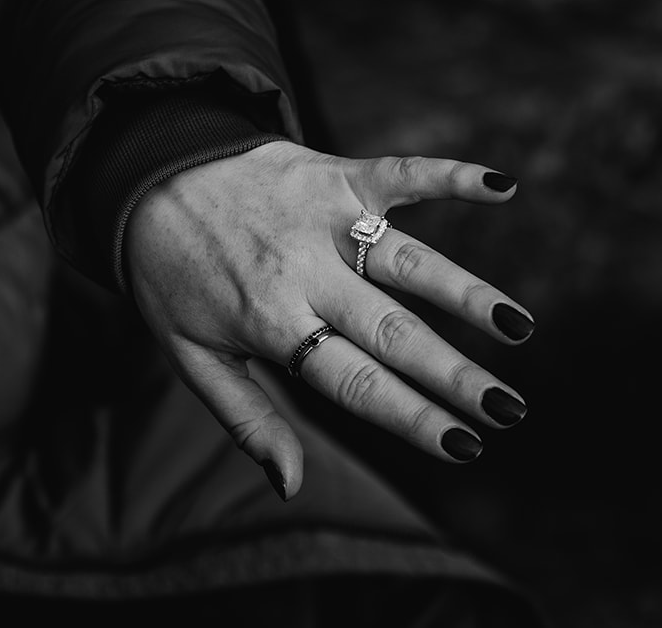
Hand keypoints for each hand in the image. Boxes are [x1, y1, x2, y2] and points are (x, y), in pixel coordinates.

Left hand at [126, 140, 533, 499]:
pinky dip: (448, 175)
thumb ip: (246, 420)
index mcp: (270, 323)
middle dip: (453, 373)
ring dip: (466, 291)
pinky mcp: (333, 173)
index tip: (465, 447)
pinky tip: (502, 188)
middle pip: (390, 330)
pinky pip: (399, 173)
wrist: (143, 174)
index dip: (410, 416)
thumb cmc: (170, 274)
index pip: (352, 381)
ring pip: (407, 259)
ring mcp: (322, 219)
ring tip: (517, 328)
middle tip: (510, 410)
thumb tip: (290, 488)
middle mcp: (302, 272)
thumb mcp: (190, 354)